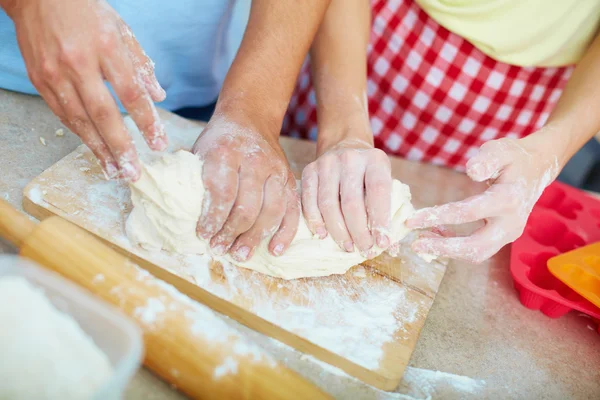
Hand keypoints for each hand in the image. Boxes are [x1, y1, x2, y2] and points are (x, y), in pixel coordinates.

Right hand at [7, 0, 165, 179]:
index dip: (146, 122)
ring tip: (114, 170)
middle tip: (134, 172)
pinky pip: (62, 114)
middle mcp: (79, 62)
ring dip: (98, 149)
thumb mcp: (122, 30)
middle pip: (103, 114)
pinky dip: (80, 133)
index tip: (158, 144)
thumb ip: (141, 65)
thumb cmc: (86, 11)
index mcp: (106, 47)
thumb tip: (159, 96)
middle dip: (121, 147)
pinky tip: (93, 149)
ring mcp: (55, 72)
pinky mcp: (39, 79)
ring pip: (79, 120)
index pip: (131, 93)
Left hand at [191, 113, 298, 261]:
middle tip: (219, 249)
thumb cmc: (219, 143)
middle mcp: (254, 161)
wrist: (249, 120)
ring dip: (255, 237)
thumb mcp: (200, 151)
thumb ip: (195, 180)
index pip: (222, 192)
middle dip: (231, 233)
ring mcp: (275, 171)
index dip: (213, 218)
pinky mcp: (289, 179)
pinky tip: (274, 249)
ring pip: (270, 211)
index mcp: (226, 153)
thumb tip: (182, 215)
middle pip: (247, 206)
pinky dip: (285, 233)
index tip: (204, 235)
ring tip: (241, 254)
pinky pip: (291, 210)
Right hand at [301, 138, 392, 255]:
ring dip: (338, 231)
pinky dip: (315, 221)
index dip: (380, 220)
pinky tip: (323, 234)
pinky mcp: (309, 170)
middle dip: (358, 232)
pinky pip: (308, 201)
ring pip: (328, 204)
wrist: (344, 147)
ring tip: (347, 246)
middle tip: (364, 250)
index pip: (378, 191)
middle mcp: (350, 158)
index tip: (382, 243)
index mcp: (375, 160)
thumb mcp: (384, 181)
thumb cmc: (368, 174)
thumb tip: (387, 244)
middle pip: (351, 202)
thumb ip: (387, 207)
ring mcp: (327, 163)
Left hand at [407, 137, 559, 262]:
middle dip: (443, 248)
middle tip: (415, 244)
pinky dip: (455, 246)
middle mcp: (511, 223)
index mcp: (508, 199)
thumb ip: (486, 160)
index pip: (467, 213)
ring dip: (447, 251)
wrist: (537, 168)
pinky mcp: (503, 237)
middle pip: (475, 246)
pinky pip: (478, 249)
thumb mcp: (500, 150)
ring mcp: (509, 233)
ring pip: (477, 253)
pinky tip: (436, 234)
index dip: (438, 217)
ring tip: (421, 239)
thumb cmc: (513, 157)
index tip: (412, 219)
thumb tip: (472, 171)